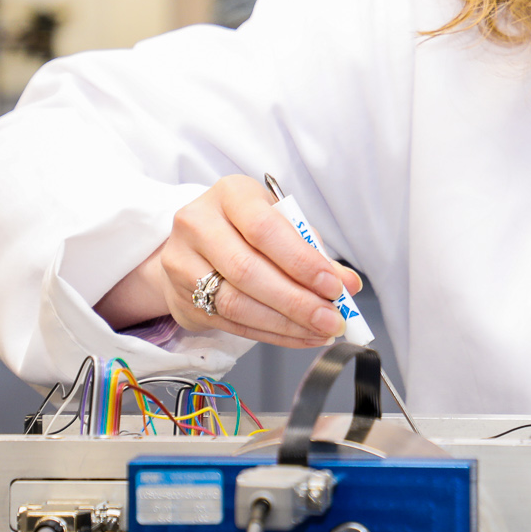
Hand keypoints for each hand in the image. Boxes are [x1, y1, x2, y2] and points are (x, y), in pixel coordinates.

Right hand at [94, 175, 363, 347]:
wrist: (193, 244)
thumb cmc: (247, 228)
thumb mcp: (280, 223)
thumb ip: (313, 251)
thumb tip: (349, 284)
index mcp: (230, 194)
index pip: (265, 230)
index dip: (302, 262)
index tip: (334, 286)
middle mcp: (198, 224)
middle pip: (248, 271)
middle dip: (296, 301)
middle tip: (332, 319)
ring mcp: (183, 263)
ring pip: (236, 303)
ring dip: (285, 324)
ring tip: (320, 332)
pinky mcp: (181, 299)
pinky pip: (231, 324)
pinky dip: (271, 334)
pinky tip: (298, 336)